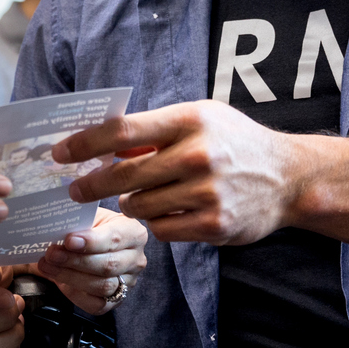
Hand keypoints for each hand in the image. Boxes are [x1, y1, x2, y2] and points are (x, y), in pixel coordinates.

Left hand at [32, 210, 147, 314]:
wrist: (92, 245)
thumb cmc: (91, 229)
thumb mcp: (89, 217)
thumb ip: (78, 223)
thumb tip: (56, 228)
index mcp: (133, 233)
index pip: (115, 239)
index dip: (91, 241)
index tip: (69, 240)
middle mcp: (136, 259)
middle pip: (108, 265)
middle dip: (75, 261)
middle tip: (51, 254)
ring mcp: (128, 282)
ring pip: (102, 286)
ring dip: (70, 277)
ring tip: (47, 266)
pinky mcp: (116, 300)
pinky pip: (97, 304)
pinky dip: (75, 295)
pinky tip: (60, 283)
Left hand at [55, 101, 298, 244]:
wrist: (289, 178)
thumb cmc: (236, 143)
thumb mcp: (201, 119)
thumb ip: (155, 129)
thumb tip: (103, 141)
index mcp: (190, 120)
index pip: (122, 130)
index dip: (85, 143)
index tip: (59, 153)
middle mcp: (198, 154)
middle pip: (123, 173)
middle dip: (91, 183)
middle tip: (74, 189)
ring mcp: (207, 192)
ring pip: (139, 205)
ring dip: (132, 203)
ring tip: (143, 195)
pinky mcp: (213, 225)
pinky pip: (161, 229)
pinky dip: (158, 222)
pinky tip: (170, 211)